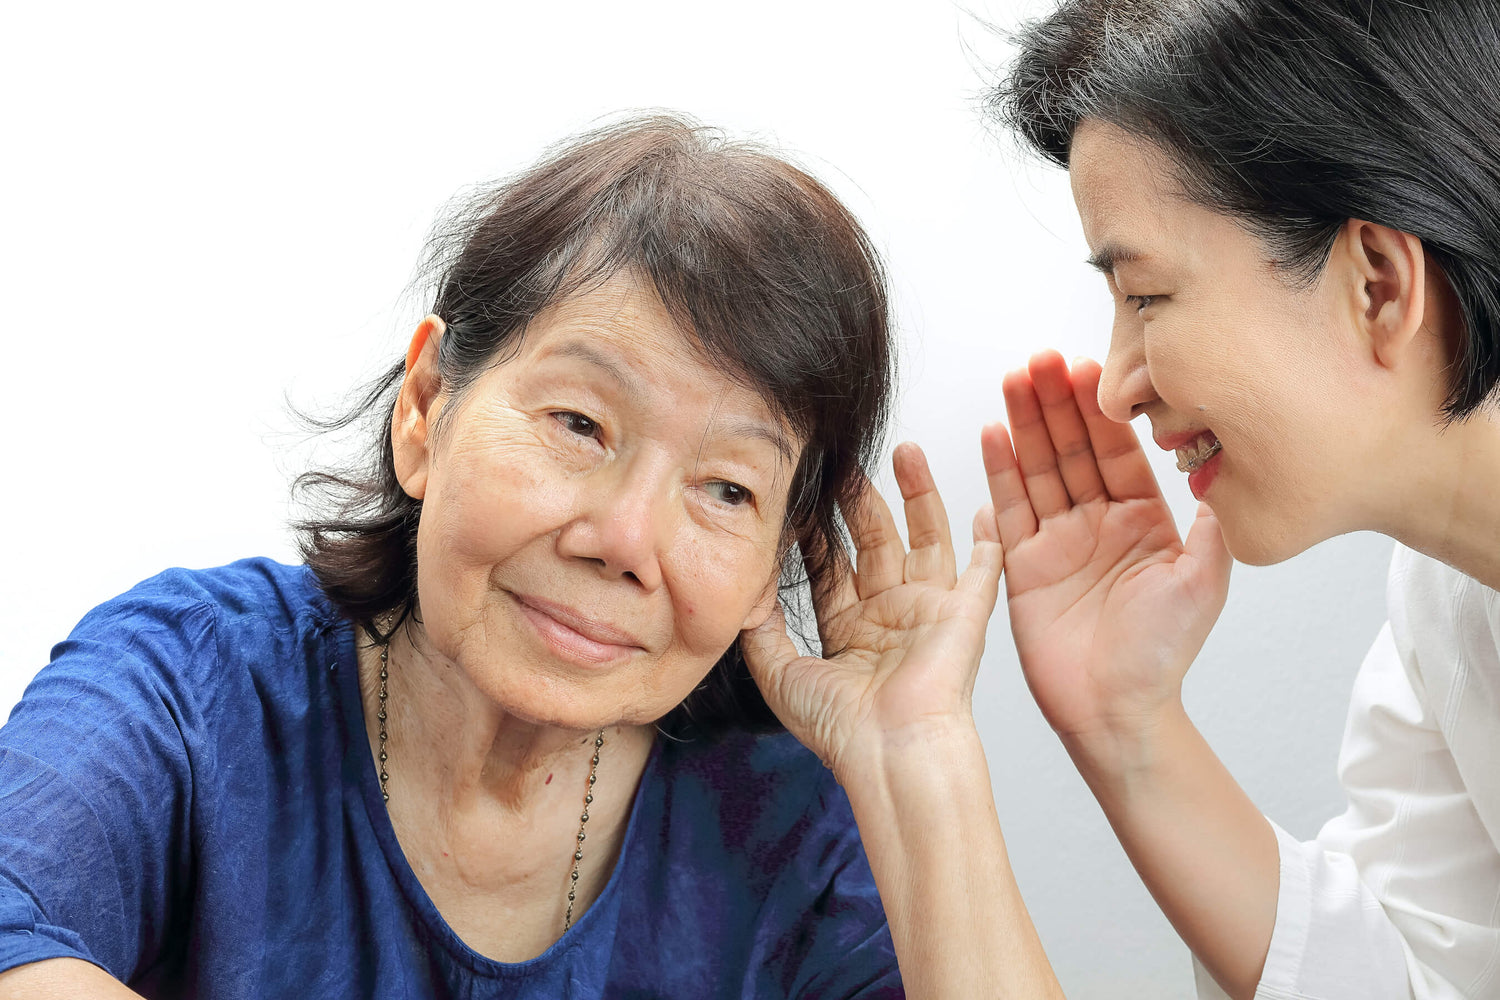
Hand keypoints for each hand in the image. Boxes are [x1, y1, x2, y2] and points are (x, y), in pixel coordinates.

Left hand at [742, 442, 1001, 780]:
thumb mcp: (780, 675)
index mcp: (848, 631)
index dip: (815, 530)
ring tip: (904, 451)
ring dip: (917, 495)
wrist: (889, 750)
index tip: (801, 492)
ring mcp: (927, 612)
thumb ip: (760, 630)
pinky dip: (988, 541)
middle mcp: (889, 617)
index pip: (830, 566)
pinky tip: (987, 507)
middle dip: (858, 500)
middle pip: (874, 542)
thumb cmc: (840, 727)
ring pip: (924, 539)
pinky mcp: (963, 615)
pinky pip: (981, 572)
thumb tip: (749, 588)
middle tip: (842, 460)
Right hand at [984, 352, 1231, 753]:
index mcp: (1144, 520)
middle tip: (1041, 359)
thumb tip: (1221, 466)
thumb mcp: (1203, 580)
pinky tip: (994, 431)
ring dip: (1026, 422)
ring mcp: (1058, 540)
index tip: (1088, 367)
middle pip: (1072, 448)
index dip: (1101, 410)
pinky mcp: (1022, 564)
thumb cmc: (1164, 655)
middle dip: (1056, 402)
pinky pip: (1009, 508)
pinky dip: (1000, 469)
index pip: (1117, 450)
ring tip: (1013, 378)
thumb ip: (1210, 524)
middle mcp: (1098, 522)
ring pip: (1038, 468)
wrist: (1117, 711)